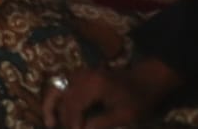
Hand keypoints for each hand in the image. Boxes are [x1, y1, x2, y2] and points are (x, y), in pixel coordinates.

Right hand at [41, 60, 181, 128]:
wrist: (147, 80)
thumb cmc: (139, 99)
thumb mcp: (125, 115)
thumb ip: (101, 123)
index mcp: (93, 84)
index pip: (74, 105)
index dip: (72, 123)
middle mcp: (82, 76)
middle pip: (62, 98)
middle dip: (62, 118)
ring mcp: (79, 74)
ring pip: (55, 89)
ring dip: (51, 106)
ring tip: (50, 123)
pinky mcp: (80, 76)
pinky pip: (60, 86)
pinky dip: (56, 99)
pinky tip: (56, 112)